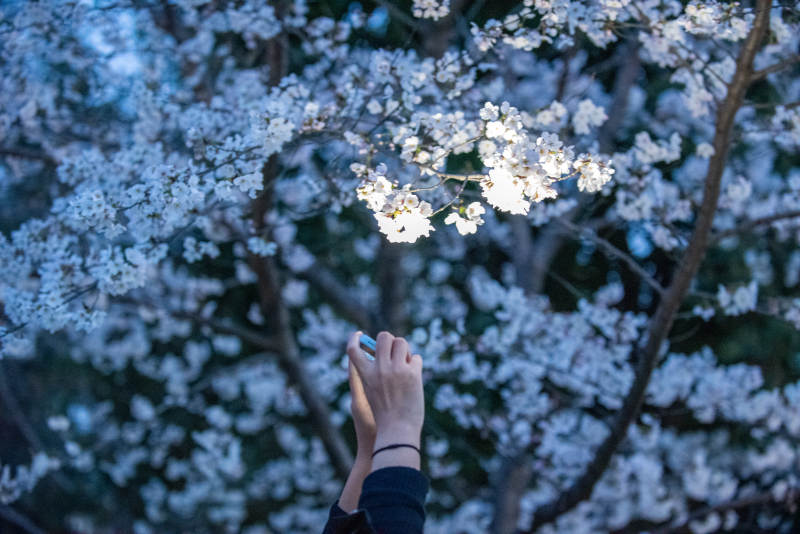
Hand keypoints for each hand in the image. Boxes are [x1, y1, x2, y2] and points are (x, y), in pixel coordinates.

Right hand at [346, 331, 423, 451]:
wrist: (398, 432)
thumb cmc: (384, 417)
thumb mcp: (371, 394)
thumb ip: (373, 375)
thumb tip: (382, 354)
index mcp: (366, 375)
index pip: (353, 350)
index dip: (354, 339)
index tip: (359, 334)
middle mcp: (379, 369)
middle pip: (384, 337)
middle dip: (391, 341)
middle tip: (395, 352)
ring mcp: (396, 370)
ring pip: (402, 342)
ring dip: (405, 351)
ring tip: (406, 366)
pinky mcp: (412, 374)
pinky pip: (416, 358)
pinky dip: (416, 366)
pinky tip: (414, 379)